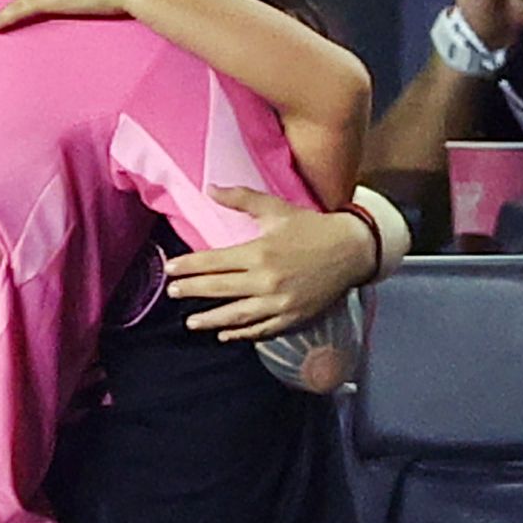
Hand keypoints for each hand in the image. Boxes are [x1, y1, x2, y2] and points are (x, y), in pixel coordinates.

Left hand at [163, 188, 372, 340]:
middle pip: (219, 289)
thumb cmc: (312, 228)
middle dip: (192, 291)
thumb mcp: (276, 209)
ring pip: (237, 315)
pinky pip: (262, 330)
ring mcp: (280, 303)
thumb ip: (241, 199)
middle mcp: (266, 281)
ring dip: (211, 320)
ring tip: (191, 322)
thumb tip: (209, 188)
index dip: (188, 266)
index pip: (213, 262)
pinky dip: (242, 333)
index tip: (170, 269)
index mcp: (260, 253)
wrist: (352, 250)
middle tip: (172, 293)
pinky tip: (225, 334)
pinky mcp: (293, 317)